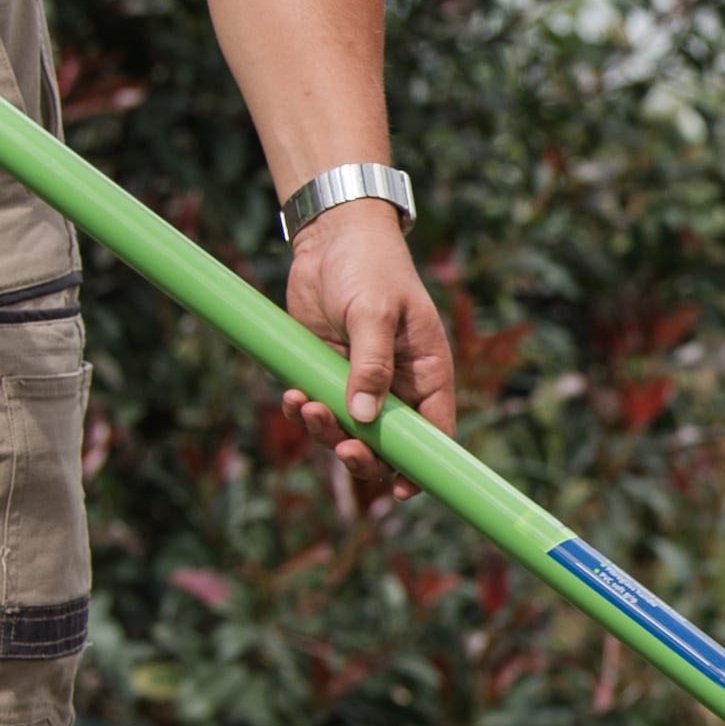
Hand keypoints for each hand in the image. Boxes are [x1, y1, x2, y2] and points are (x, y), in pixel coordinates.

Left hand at [281, 200, 453, 491]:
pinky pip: (316, 410)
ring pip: (348, 432)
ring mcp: (359, 382)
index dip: (421, 465)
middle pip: (389, 444)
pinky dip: (302, 413)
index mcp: (427, 372)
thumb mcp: (376, 311)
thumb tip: (362, 417)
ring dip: (326, 432)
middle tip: (344, 446)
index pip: (435, 430)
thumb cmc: (370, 266)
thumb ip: (371, 363)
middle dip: (365, 454)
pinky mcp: (324, 374)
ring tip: (304, 407)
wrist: (330, 237)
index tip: (401, 488)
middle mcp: (397, 384)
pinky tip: (290, 397)